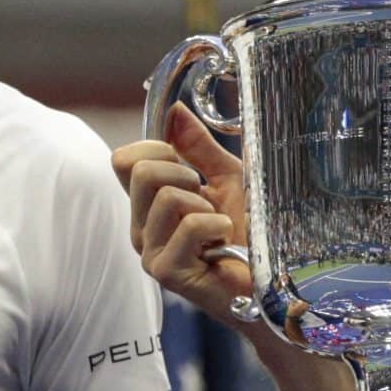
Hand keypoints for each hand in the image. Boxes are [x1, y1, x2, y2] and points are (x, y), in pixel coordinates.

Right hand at [111, 104, 253, 328]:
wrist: (267, 279)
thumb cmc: (247, 233)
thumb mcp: (226, 177)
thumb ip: (199, 146)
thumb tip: (175, 111)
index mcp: (147, 204)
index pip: (123, 160)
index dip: (156, 149)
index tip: (187, 166)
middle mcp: (140, 227)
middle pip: (139, 171)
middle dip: (182, 173)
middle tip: (205, 197)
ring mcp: (149, 251)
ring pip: (165, 196)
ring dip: (204, 204)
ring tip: (217, 225)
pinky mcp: (166, 270)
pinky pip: (189, 225)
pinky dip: (216, 225)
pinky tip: (222, 243)